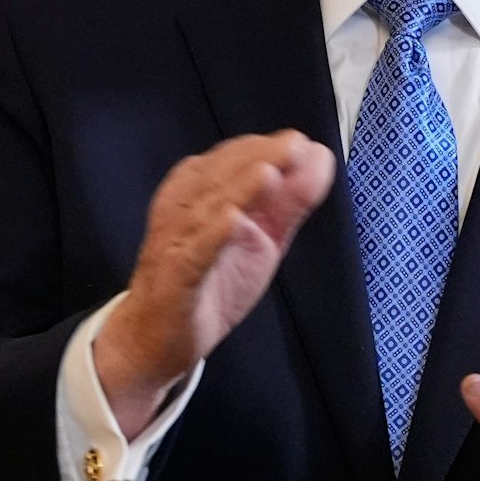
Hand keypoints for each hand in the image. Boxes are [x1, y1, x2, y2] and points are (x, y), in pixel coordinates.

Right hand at [94, 130, 334, 437]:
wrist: (159, 338)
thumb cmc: (212, 278)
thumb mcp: (263, 237)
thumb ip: (290, 199)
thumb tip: (321, 155)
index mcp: (202, 190)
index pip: (234, 158)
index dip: (267, 148)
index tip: (301, 142)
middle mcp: (184, 207)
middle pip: (220, 176)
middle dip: (258, 158)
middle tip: (295, 145)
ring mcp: (176, 242)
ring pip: (205, 209)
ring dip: (237, 189)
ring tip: (269, 172)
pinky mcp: (175, 278)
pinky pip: (193, 254)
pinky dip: (212, 236)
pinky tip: (234, 221)